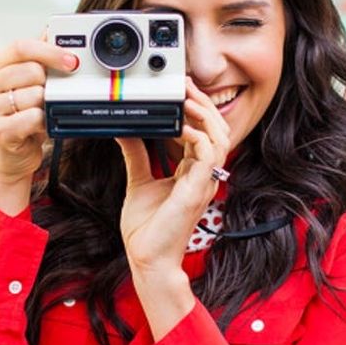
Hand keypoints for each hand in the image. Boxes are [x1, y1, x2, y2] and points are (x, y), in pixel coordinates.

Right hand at [0, 37, 78, 188]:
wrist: (12, 156)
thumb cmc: (24, 116)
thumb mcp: (30, 84)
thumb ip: (39, 59)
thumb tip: (52, 29)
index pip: (20, 47)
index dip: (49, 51)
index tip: (73, 61)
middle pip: (31, 70)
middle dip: (49, 84)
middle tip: (51, 96)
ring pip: (35, 95)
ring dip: (46, 106)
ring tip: (41, 114)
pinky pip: (33, 118)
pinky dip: (43, 123)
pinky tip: (38, 128)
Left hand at [115, 78, 230, 273]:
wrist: (147, 259)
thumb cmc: (147, 229)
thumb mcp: (139, 182)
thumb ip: (137, 155)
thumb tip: (126, 131)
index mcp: (193, 173)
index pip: (205, 133)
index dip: (197, 110)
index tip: (181, 91)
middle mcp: (203, 175)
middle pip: (218, 130)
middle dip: (204, 104)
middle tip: (186, 85)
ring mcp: (203, 182)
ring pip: (219, 137)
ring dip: (204, 114)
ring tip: (187, 98)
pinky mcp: (196, 190)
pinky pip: (207, 153)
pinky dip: (196, 134)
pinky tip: (181, 125)